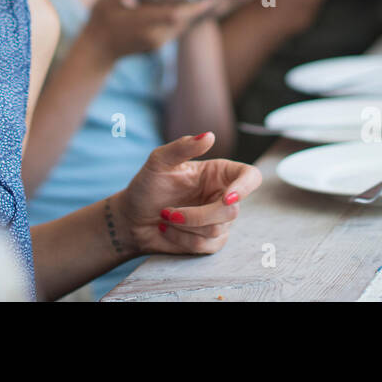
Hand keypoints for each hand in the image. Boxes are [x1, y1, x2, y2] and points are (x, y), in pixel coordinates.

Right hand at [84, 0, 221, 63]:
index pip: (172, 16)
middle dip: (215, 4)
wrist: (99, 50)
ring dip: (214, 7)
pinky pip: (189, 24)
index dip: (194, 6)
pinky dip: (204, 11)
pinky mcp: (167, 39)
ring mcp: (164, 39)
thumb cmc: (100, 21)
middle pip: (191, 18)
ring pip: (194, 22)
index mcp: (143, 25)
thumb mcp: (104, 2)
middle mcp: (159, 35)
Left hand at [114, 132, 260, 255]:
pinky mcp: (210, 242)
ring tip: (164, 216)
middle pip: (231, 210)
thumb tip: (209, 135)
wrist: (132, 219)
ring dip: (185, 226)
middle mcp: (223, 195)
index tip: (227, 198)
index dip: (245, 188)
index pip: (250, 177)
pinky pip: (206, 246)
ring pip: (217, 229)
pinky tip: (166, 230)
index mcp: (218, 173)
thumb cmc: (146, 187)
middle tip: (167, 211)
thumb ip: (183, 147)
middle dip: (198, 215)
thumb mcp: (159, 162)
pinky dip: (182, 239)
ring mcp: (219, 220)